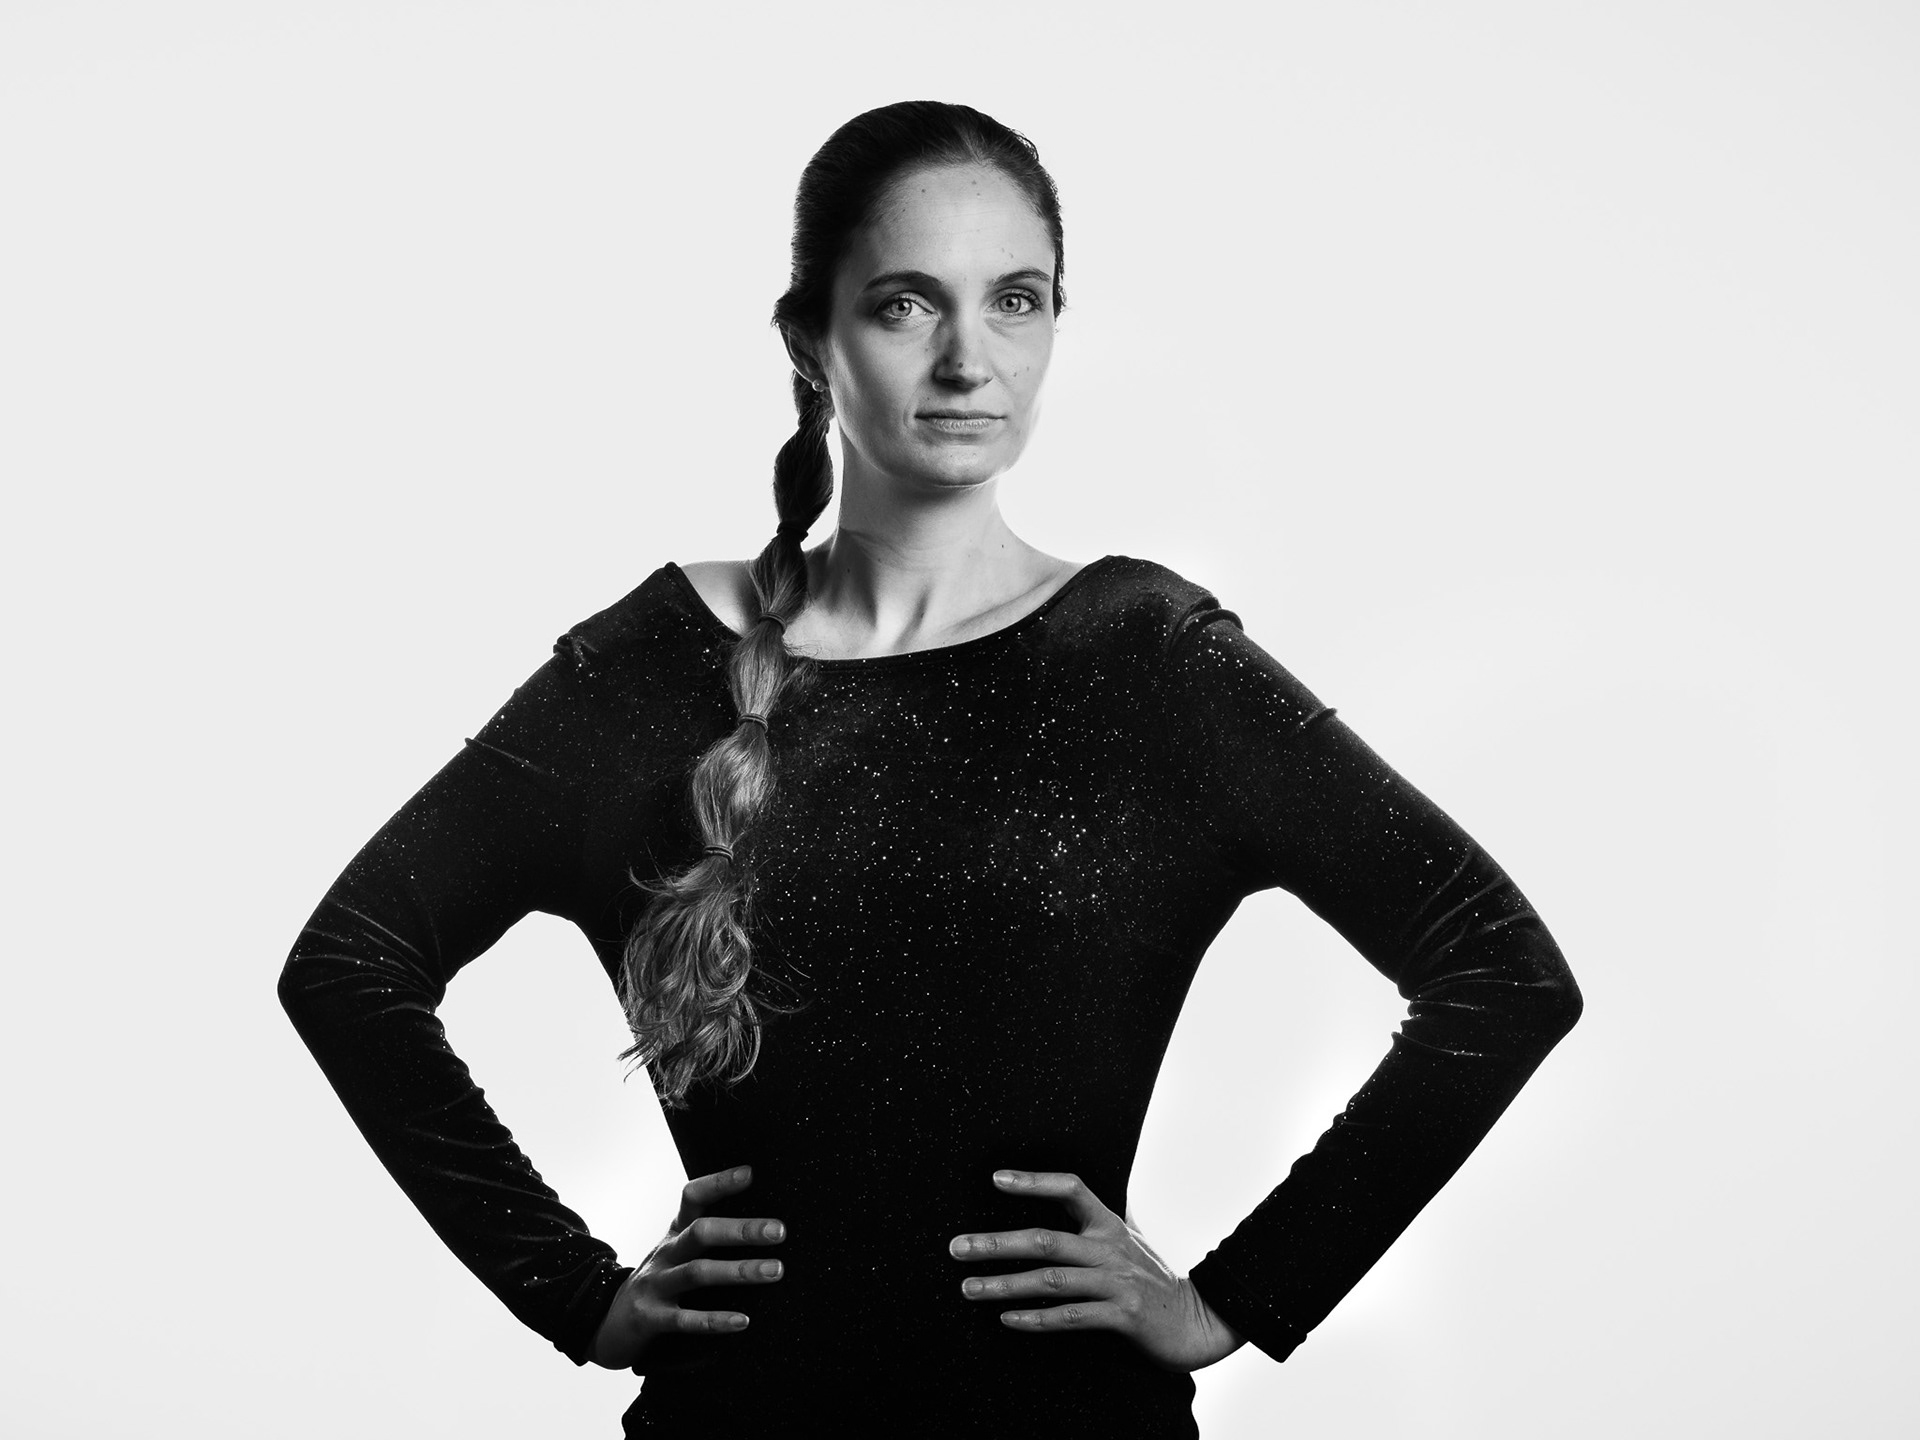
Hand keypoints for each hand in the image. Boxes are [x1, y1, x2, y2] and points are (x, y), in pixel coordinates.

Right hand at [589, 1164, 785, 1370]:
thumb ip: (708, 1235)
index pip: (693, 1197)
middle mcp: (665, 1253)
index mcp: (674, 1233)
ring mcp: (655, 1285)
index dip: (718, 1183)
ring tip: (775, 1270)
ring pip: (697, 1273)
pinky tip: (743, 1321)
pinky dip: (714, 1320)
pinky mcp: (650, 1318)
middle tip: (779, 1231)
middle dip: (741, 1230)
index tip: (750, 1173)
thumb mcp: (677, 1251)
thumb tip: (762, 1222)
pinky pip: (685, 1319)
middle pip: (701, 1232)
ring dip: (738, 1270)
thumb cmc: (660, 1281)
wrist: (608, 1323)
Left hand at [949, 1169, 1243, 1371]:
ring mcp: (1117, 1283)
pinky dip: (1036, 1318)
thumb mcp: (1124, 1243)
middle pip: (1045, 1239)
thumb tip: (1053, 1211)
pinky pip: (1071, 1317)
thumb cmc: (1151, 1281)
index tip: (996, 1179)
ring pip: (1050, 1280)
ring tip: (969, 1287)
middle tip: (956, 1247)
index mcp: (1109, 1225)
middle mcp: (1110, 1249)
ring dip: (1004, 1284)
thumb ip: (1091, 1228)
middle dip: (996, 1243)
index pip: (1070, 1188)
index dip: (1034, 1181)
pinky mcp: (1123, 1317)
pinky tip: (1007, 1319)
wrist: (1200, 1321)